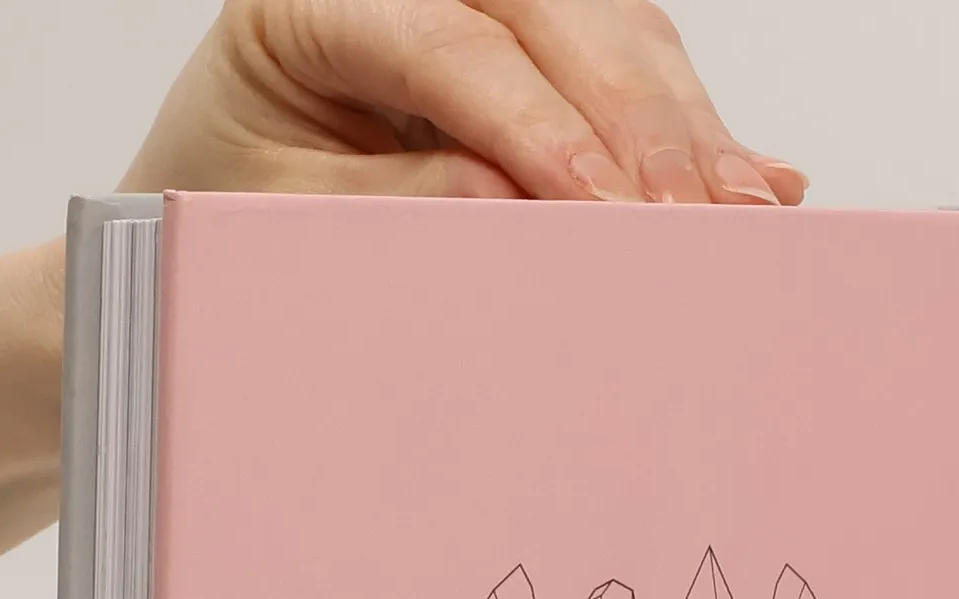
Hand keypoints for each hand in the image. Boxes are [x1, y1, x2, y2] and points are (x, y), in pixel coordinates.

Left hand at [121, 0, 806, 205]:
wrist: (206, 205)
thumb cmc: (228, 201)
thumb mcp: (279, 214)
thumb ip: (394, 202)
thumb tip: (521, 201)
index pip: (451, 41)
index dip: (540, 123)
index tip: (606, 207)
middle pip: (556, 18)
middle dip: (640, 121)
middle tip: (701, 218)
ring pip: (610, 29)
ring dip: (684, 125)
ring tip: (744, 210)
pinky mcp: (530, 43)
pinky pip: (625, 65)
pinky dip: (687, 129)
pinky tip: (752, 179)